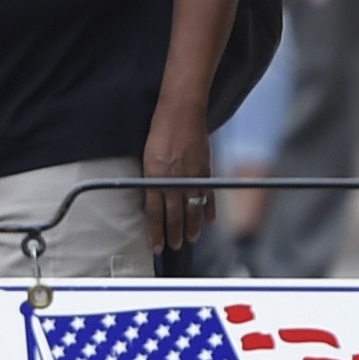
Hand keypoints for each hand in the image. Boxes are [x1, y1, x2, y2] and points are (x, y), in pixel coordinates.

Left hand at [141, 99, 217, 255]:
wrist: (181, 113)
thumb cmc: (161, 131)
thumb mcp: (148, 157)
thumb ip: (151, 180)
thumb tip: (151, 198)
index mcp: (154, 179)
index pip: (154, 214)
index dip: (155, 232)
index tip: (156, 246)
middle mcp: (172, 182)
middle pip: (174, 217)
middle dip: (174, 235)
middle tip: (174, 246)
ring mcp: (190, 178)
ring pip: (192, 211)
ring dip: (192, 228)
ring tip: (191, 239)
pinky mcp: (205, 172)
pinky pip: (208, 197)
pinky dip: (210, 211)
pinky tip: (210, 222)